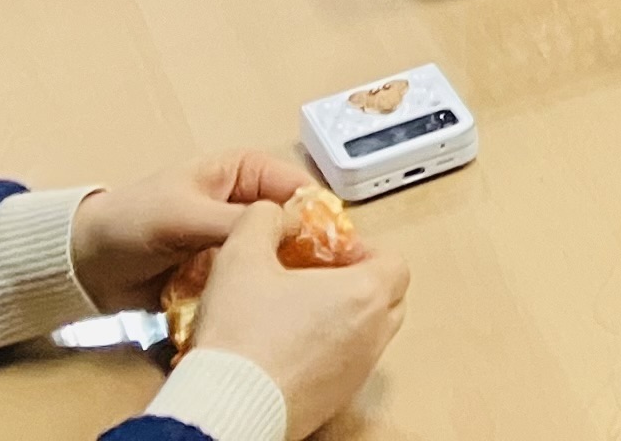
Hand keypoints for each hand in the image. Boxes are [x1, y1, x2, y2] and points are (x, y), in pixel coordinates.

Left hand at [68, 150, 324, 310]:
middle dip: (307, 255)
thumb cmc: (131, 221)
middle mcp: (246, 207)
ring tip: (294, 305)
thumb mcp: (185, 214)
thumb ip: (237, 221)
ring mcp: (234, 244)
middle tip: (322, 286)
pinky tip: (264, 315)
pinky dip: (255, 299)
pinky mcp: (220, 277)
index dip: (321, 217)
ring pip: (275, 261)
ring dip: (281, 281)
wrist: (83, 265)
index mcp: (244, 174)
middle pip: (293, 228)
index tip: (339, 250)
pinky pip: (249, 287)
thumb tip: (290, 229)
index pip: (299, 189)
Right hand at [179, 197, 407, 436]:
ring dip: (344, 320)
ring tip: (297, 313)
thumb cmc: (240, 338)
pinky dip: (327, 354)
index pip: (395, 263)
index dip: (365, 251)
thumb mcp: (240, 256)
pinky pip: (345, 368)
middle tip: (319, 280)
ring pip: (369, 336)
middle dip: (359, 284)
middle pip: (388, 299)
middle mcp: (372, 336)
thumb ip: (261, 220)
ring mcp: (356, 373)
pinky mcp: (335, 402)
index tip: (332, 253)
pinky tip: (285, 350)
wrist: (226, 408)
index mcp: (365, 295)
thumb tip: (271, 213)